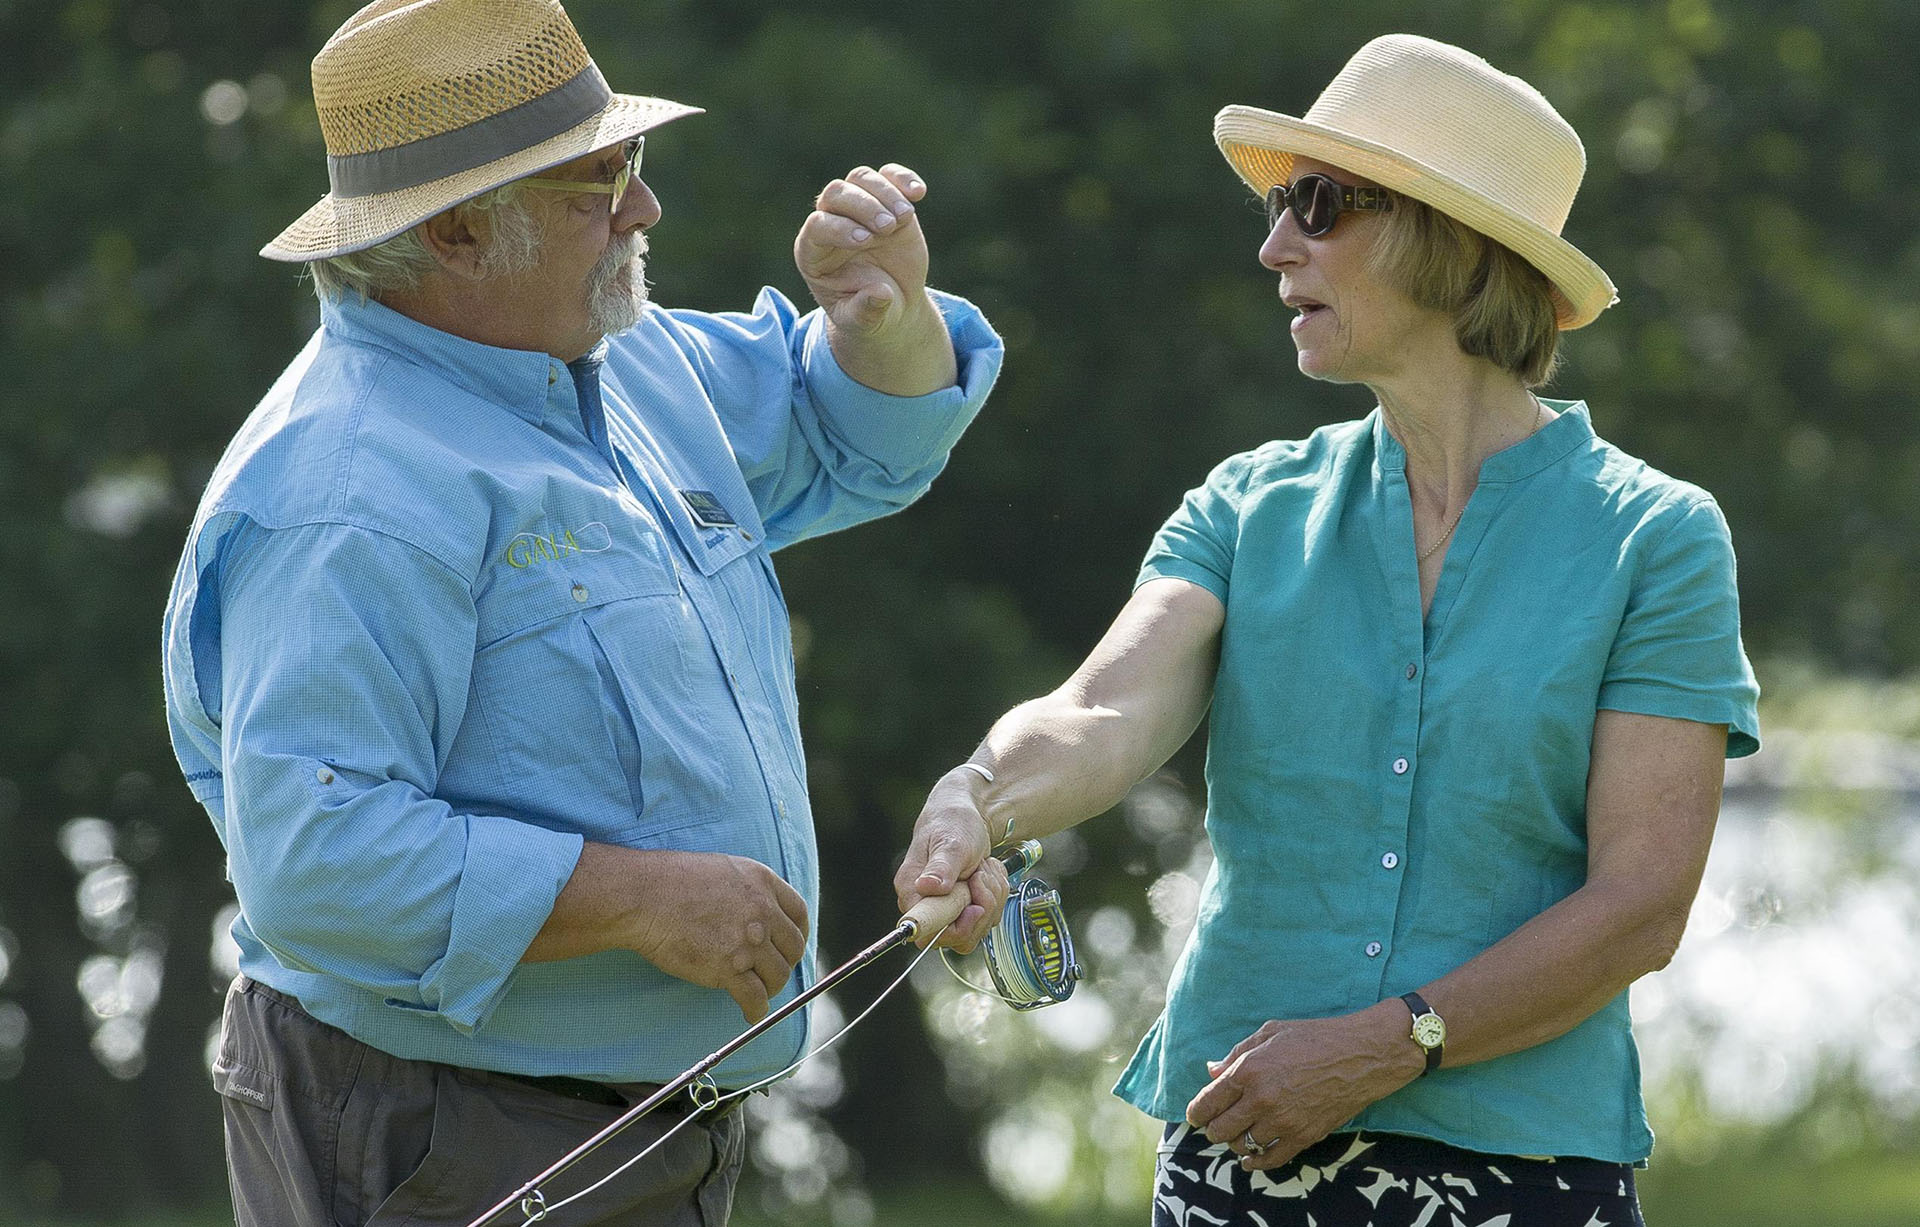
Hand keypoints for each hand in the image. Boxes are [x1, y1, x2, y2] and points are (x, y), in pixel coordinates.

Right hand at [628, 851, 809, 1024]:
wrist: (644, 896)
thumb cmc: (671, 881)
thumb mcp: (722, 870)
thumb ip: (747, 890)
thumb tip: (755, 913)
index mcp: (763, 882)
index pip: (799, 913)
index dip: (798, 933)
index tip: (790, 945)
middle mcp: (763, 911)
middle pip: (793, 947)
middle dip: (785, 962)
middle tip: (772, 972)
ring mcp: (749, 941)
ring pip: (778, 975)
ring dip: (770, 988)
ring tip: (757, 992)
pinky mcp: (729, 969)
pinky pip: (755, 998)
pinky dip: (755, 1010)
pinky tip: (749, 1012)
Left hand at [794, 163, 931, 338]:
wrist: (893, 303)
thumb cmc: (869, 314)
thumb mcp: (865, 322)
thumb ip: (866, 311)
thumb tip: (880, 294)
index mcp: (814, 253)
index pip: (817, 225)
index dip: (839, 228)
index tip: (865, 241)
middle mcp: (832, 223)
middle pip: (836, 193)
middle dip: (863, 206)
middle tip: (888, 227)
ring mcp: (858, 210)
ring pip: (861, 178)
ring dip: (885, 192)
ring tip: (906, 217)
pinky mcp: (885, 202)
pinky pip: (888, 176)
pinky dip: (903, 178)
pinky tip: (919, 193)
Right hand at [894, 772, 1009, 952]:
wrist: (966, 816)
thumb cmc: (953, 823)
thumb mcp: (952, 843)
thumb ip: (942, 867)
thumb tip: (926, 887)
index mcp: (912, 890)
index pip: (928, 932)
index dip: (956, 926)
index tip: (973, 905)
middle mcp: (925, 904)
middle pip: (958, 936)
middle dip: (981, 907)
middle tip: (980, 877)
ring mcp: (946, 909)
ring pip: (977, 927)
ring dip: (991, 897)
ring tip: (983, 869)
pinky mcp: (964, 908)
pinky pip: (987, 917)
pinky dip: (996, 894)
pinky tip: (987, 873)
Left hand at [1184, 1009, 1418, 1170]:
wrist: (1361, 1055)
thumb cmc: (1315, 1037)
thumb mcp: (1270, 1033)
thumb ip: (1237, 1054)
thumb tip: (1211, 1071)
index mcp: (1249, 1070)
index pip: (1208, 1101)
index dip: (1196, 1112)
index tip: (1194, 1116)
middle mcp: (1262, 1099)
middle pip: (1220, 1129)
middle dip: (1212, 1129)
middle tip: (1214, 1125)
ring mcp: (1283, 1121)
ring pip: (1242, 1146)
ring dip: (1235, 1142)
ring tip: (1237, 1134)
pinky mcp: (1304, 1137)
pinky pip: (1271, 1159)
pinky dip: (1256, 1163)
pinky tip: (1250, 1160)